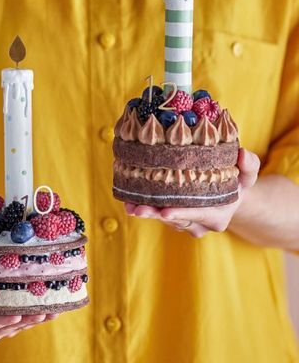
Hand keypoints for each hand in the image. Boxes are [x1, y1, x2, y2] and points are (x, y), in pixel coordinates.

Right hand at [0, 246, 58, 342]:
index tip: (14, 314)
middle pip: (8, 326)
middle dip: (25, 319)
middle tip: (40, 310)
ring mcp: (6, 323)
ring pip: (24, 323)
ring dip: (38, 316)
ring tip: (52, 307)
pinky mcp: (21, 317)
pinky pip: (34, 317)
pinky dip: (46, 312)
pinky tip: (57, 304)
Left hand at [125, 148, 260, 237]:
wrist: (227, 197)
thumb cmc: (236, 184)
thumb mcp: (247, 175)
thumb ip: (249, 166)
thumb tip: (241, 153)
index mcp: (216, 217)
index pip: (197, 215)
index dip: (182, 213)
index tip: (165, 212)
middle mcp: (198, 224)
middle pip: (174, 220)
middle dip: (155, 214)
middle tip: (138, 209)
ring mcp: (183, 223)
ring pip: (162, 218)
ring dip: (146, 212)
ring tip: (130, 205)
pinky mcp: (171, 217)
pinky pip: (156, 214)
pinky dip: (143, 207)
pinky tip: (128, 202)